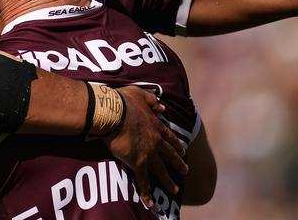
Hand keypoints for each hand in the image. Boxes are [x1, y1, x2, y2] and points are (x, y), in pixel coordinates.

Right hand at [102, 85, 187, 208]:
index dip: (177, 145)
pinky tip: (151, 203)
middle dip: (178, 164)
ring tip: (175, 191)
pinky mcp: (137, 163)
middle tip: (185, 171)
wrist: (112, 112)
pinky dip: (147, 193)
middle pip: (170, 156)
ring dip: (168, 182)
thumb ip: (152, 100)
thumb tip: (162, 106)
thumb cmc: (122, 101)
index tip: (183, 151)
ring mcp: (148, 153)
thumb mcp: (139, 94)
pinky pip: (143, 182)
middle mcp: (155, 141)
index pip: (170, 137)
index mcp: (155, 125)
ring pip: (161, 171)